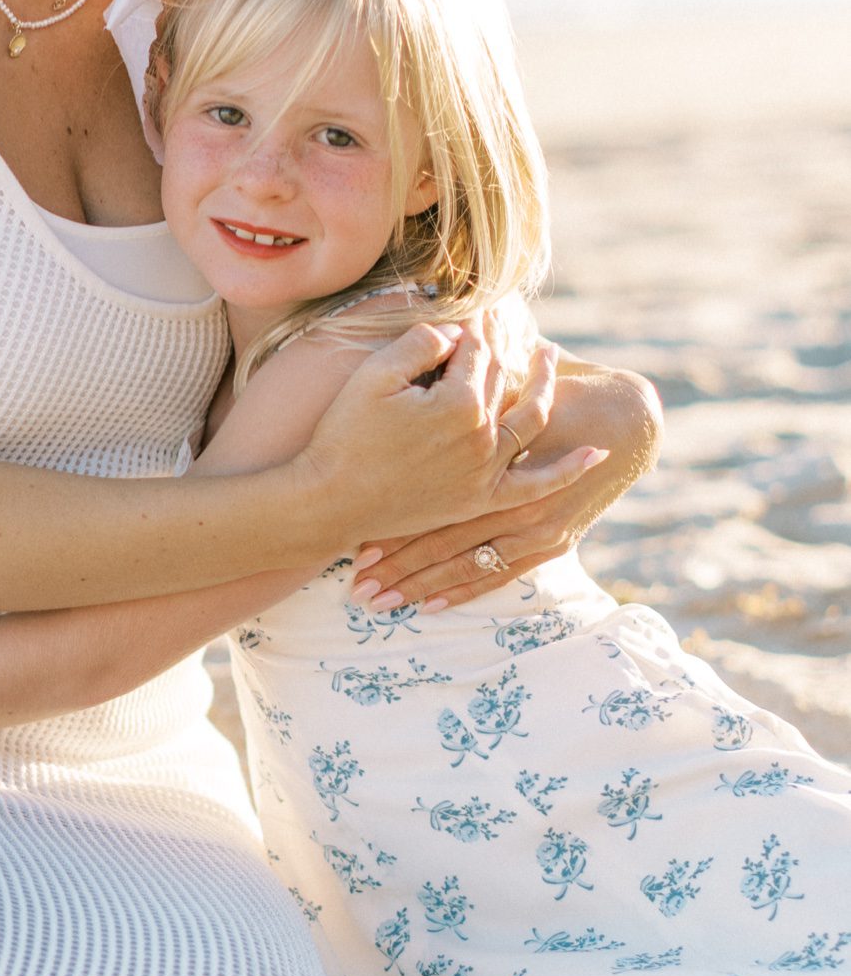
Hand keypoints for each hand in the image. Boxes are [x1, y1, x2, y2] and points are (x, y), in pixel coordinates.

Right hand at [298, 316, 598, 557]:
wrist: (329, 501)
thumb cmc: (343, 434)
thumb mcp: (374, 375)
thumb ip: (422, 344)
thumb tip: (458, 333)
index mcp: (460, 403)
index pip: (478, 351)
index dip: (477, 324)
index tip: (479, 305)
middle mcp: (483, 438)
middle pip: (504, 379)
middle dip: (505, 343)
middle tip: (507, 318)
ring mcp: (486, 473)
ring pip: (529, 421)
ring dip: (546, 386)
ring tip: (552, 357)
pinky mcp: (480, 501)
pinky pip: (536, 487)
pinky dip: (569, 472)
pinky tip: (596, 454)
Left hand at [349, 356, 660, 607]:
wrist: (626, 422)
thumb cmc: (561, 396)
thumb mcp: (509, 386)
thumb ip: (467, 384)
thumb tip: (414, 367)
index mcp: (495, 457)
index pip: (430, 497)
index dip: (388, 520)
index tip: (349, 539)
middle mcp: (513, 501)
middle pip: (440, 540)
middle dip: (395, 563)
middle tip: (352, 585)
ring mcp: (534, 529)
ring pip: (462, 564)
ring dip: (419, 583)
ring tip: (373, 601)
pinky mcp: (550, 544)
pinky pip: (496, 575)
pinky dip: (461, 591)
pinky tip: (426, 609)